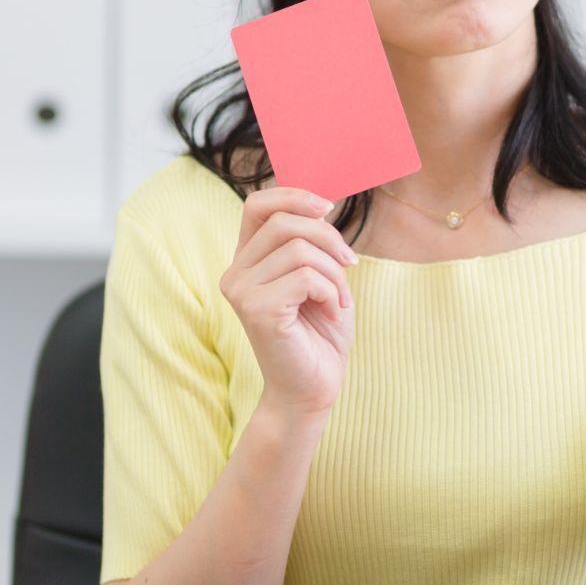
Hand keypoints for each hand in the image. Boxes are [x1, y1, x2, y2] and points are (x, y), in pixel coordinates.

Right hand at [218, 186, 356, 419]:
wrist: (313, 388)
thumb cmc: (319, 334)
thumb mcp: (318, 276)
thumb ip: (309, 242)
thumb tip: (321, 202)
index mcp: (246, 260)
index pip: (257, 205)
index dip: (294, 196)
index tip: (328, 208)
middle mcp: (235, 273)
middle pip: (285, 221)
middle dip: (329, 237)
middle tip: (351, 264)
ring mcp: (241, 292)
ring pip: (300, 249)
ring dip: (335, 272)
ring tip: (340, 298)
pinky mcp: (257, 310)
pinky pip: (307, 276)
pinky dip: (332, 291)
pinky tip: (332, 312)